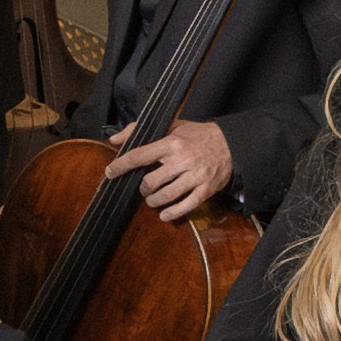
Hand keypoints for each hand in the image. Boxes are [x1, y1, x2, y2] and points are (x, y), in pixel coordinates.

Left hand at [123, 119, 237, 221]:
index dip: (121, 166)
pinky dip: (172, 213)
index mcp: (172, 143)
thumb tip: (114, 139)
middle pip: (151, 181)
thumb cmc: (197, 136)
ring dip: (153, 201)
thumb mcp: (172, 126)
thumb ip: (140, 130)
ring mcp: (195, 176)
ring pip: (166, 196)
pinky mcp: (206, 189)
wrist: (231, 144)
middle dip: (142, 188)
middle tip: (143, 187)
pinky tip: (164, 214)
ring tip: (151, 199)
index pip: (140, 155)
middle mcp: (182, 160)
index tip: (110, 172)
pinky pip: (186, 206)